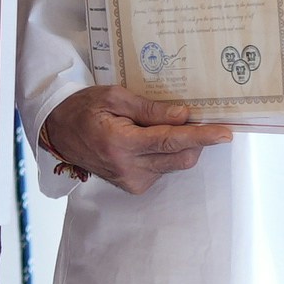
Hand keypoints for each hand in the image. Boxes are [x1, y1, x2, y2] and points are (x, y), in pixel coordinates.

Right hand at [37, 84, 234, 196]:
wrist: (58, 133)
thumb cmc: (83, 108)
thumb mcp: (113, 97)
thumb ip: (150, 109)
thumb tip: (184, 116)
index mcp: (121, 143)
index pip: (170, 141)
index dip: (201, 136)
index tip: (225, 133)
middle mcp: (129, 168)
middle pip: (181, 157)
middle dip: (195, 139)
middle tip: (194, 118)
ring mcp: (132, 181)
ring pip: (175, 164)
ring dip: (178, 145)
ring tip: (152, 127)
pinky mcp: (134, 186)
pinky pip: (163, 169)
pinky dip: (164, 154)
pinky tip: (143, 141)